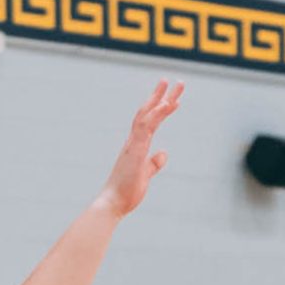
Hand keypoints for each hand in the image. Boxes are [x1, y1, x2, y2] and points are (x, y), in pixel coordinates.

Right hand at [98, 79, 182, 217]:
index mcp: (136, 146)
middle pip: (147, 112)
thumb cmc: (126, 192)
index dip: (159, 107)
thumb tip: (163, 154)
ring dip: (160, 99)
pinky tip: (166, 104)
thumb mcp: (146, 174)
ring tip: (172, 84)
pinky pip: (146, 127)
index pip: (148, 121)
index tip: (170, 97)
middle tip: (171, 80)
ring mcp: (133, 144)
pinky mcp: (135, 150)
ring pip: (147, 115)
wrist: (113, 203)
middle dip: (160, 95)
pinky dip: (156, 114)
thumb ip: (154, 163)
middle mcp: (133, 141)